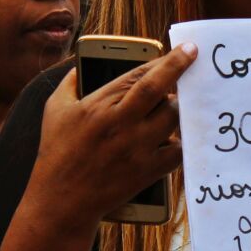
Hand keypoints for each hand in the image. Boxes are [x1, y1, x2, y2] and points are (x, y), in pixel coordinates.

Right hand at [31, 43, 198, 228]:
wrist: (61, 201)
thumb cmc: (56, 154)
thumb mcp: (54, 110)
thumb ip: (70, 82)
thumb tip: (81, 66)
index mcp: (99, 106)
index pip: (141, 75)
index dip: (168, 60)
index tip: (187, 50)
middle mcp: (121, 125)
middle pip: (161, 92)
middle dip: (183, 73)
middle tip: (195, 65)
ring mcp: (136, 149)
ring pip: (172, 118)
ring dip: (177, 108)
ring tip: (174, 105)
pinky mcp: (146, 172)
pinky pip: (176, 152)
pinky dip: (179, 142)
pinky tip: (174, 137)